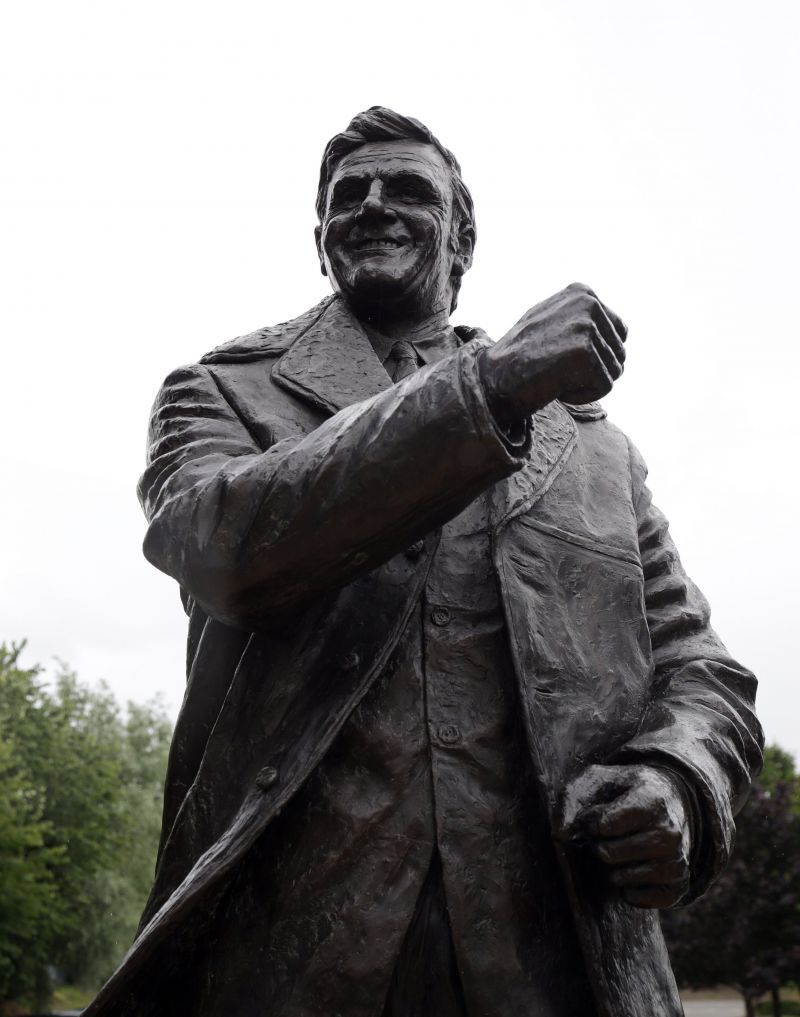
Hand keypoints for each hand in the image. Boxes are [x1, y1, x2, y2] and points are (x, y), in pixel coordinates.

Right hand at [479, 282, 626, 421]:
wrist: (494, 378)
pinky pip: (605, 387)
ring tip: (556, 375)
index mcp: (583, 292)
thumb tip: (622, 330)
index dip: (595, 355)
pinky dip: (583, 396)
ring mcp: (587, 326)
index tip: (562, 355)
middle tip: (558, 368)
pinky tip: (557, 386)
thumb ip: (582, 317)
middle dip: (594, 371)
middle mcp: (588, 303)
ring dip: (587, 384)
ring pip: (614, 372)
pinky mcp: (586, 353)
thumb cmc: (519, 356)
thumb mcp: (551, 321)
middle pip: (619, 353)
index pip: (620, 332)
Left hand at [556, 764, 691, 908]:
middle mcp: (669, 831)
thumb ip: (573, 798)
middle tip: (606, 837)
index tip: (594, 818)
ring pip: (623, 878)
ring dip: (612, 868)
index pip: (603, 825)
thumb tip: (561, 833)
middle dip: (599, 846)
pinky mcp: (680, 883)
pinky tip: (630, 873)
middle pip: (609, 854)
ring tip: (619, 852)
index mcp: (650, 800)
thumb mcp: (598, 779)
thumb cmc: (625, 791)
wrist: (669, 801)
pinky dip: (629, 891)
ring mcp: (677, 859)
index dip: (589, 824)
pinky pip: (641, 899)